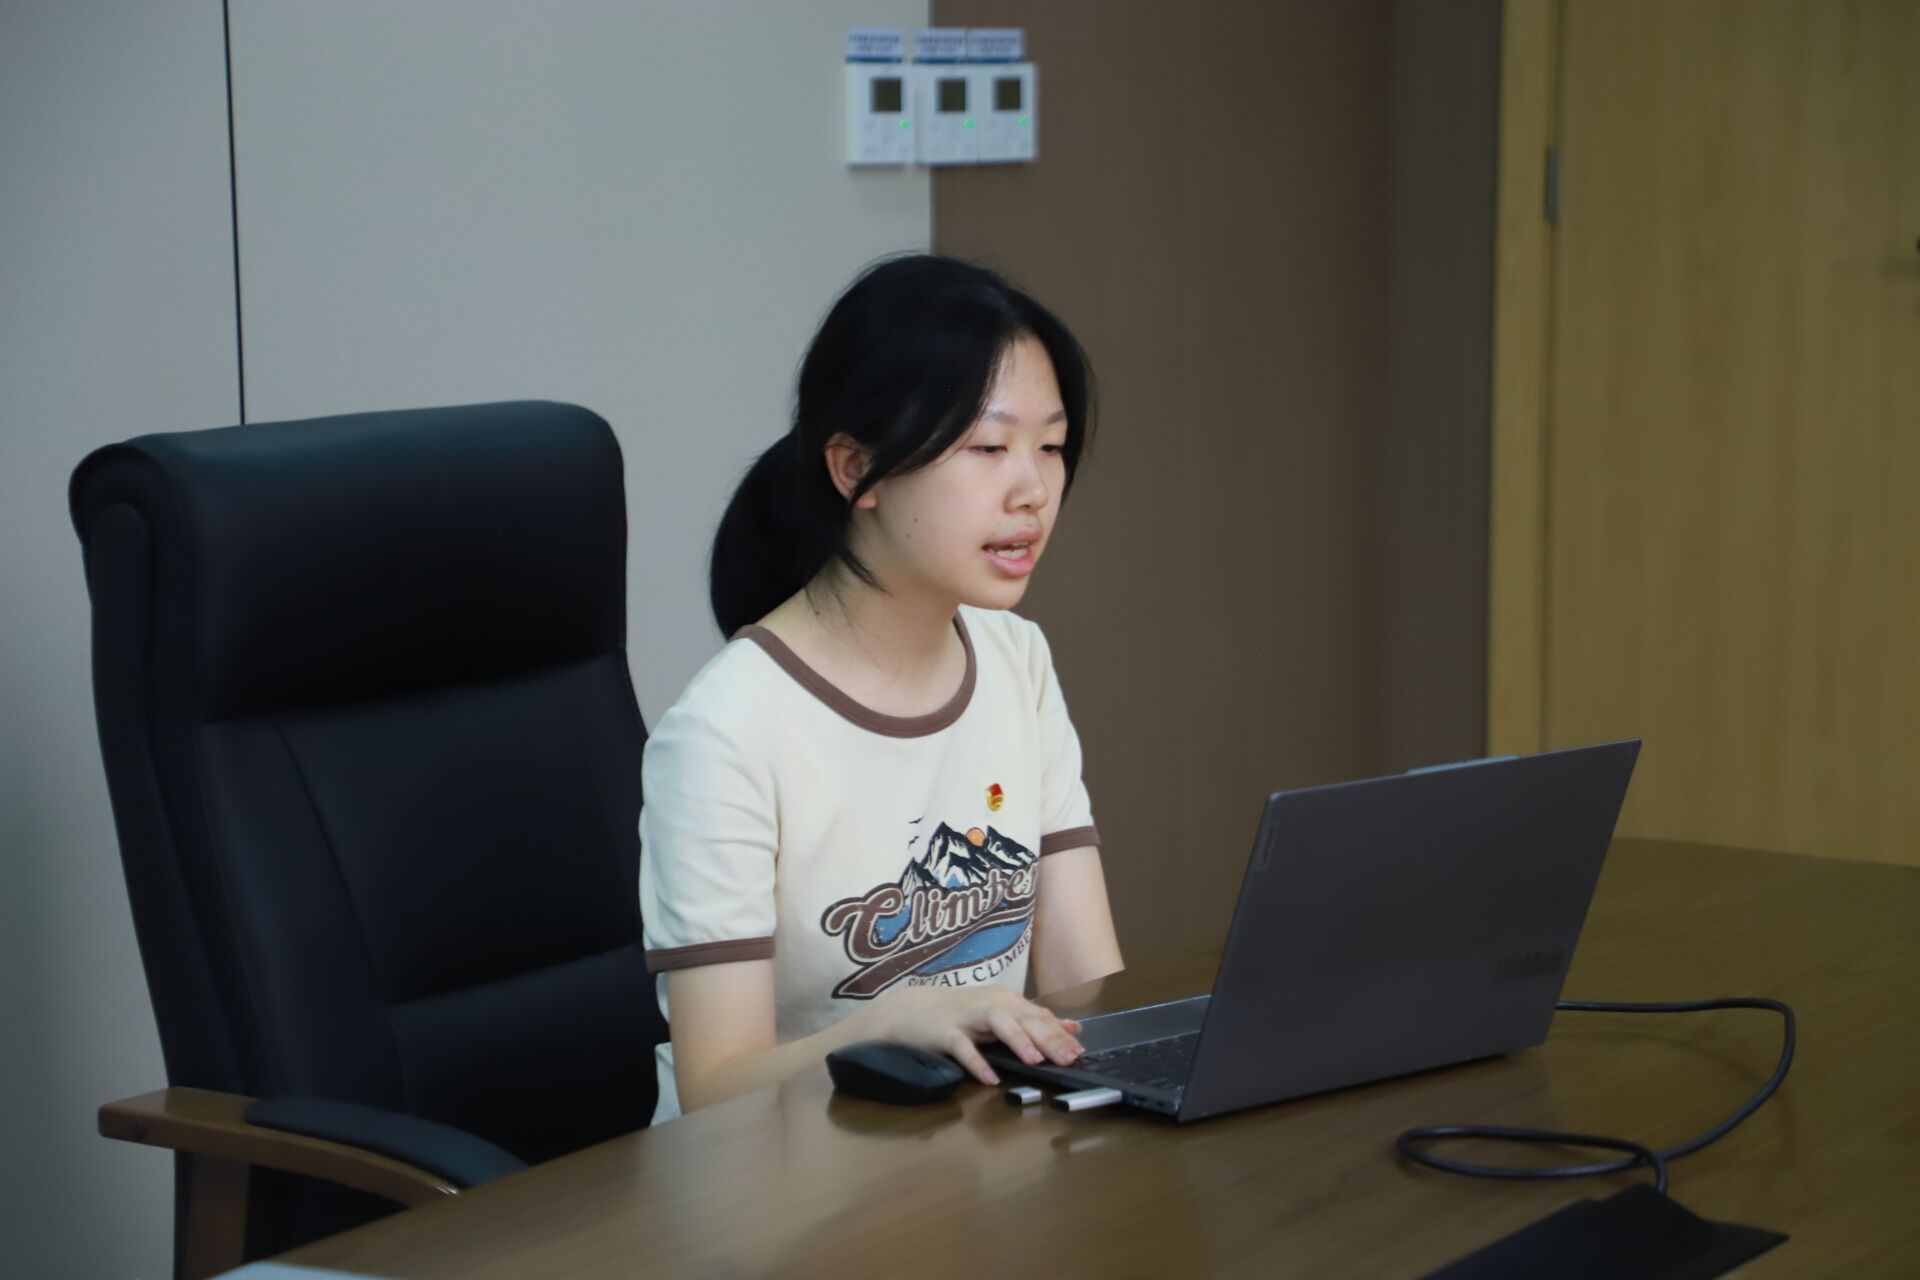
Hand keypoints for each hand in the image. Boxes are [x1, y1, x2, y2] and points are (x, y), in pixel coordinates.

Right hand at [859, 985, 1085, 1085]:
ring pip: (997, 1022)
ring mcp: (965, 1018)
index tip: (1081, 1051)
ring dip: (1017, 1039)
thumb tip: (1073, 1026)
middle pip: (1023, 1017)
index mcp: (1004, 1002)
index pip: (1038, 1015)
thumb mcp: (998, 1013)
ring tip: (1035, 1061)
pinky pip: (961, 1046)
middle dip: (1048, 1037)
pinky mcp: (942, 1032)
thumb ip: (1034, 1021)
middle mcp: (988, 1005)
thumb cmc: (956, 1014)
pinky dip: (976, 1062)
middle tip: (1069, 1057)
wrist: (905, 1011)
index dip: (1060, 1032)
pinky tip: (990, 1078)